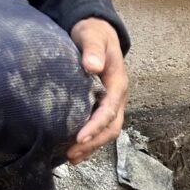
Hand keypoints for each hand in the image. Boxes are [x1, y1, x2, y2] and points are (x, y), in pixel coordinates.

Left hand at [67, 18, 128, 164]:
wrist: (97, 32)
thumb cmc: (95, 34)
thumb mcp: (94, 35)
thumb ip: (93, 49)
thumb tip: (92, 66)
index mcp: (118, 84)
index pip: (110, 111)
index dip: (96, 126)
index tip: (80, 137)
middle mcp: (117, 98)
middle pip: (112, 127)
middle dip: (94, 142)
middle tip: (72, 153)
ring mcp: (111, 104)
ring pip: (107, 131)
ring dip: (91, 146)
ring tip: (71, 157)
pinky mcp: (102, 106)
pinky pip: (99, 128)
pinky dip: (89, 141)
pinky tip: (75, 150)